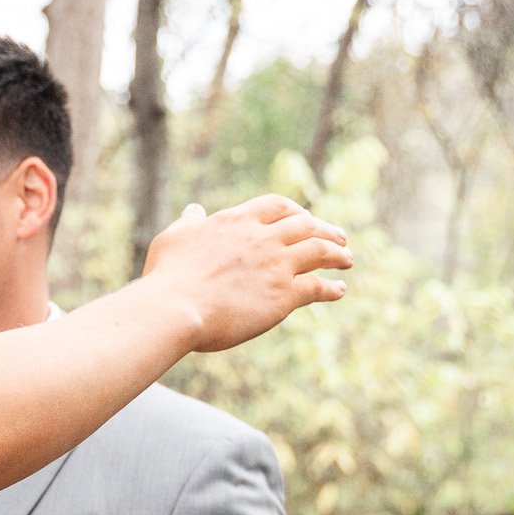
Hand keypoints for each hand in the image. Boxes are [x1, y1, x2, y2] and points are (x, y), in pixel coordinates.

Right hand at [142, 195, 351, 354]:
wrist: (174, 309)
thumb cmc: (166, 276)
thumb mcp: (172, 239)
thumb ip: (188, 223)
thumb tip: (194, 210)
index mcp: (237, 221)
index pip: (277, 206)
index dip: (295, 210)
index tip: (303, 217)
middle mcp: (263, 238)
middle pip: (306, 225)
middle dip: (326, 229)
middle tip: (339, 236)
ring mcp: (277, 265)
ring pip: (320, 250)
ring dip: (337, 254)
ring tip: (347, 259)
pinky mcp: (283, 295)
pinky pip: (317, 287)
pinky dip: (332, 288)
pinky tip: (338, 290)